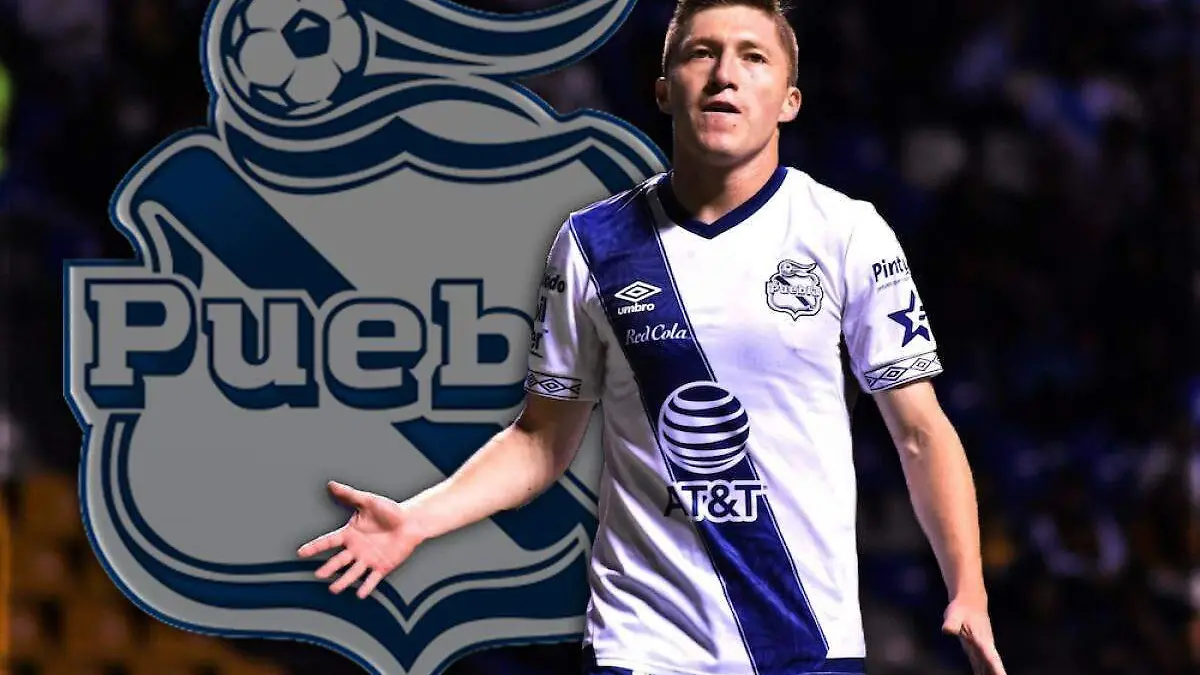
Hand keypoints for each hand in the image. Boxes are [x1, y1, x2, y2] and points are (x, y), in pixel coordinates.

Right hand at [297, 481, 423, 598]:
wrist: (412, 521)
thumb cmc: (390, 510)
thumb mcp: (368, 501)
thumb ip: (349, 494)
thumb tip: (332, 484)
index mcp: (350, 534)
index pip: (328, 541)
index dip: (315, 547)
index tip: (301, 552)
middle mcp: (356, 549)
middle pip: (339, 560)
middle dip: (329, 568)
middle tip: (319, 574)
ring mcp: (368, 559)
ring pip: (352, 573)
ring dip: (343, 581)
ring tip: (334, 589)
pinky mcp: (382, 567)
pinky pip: (372, 579)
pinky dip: (366, 587)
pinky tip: (360, 594)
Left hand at [942, 595, 1005, 674]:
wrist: (969, 600)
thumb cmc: (961, 608)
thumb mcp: (954, 615)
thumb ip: (952, 623)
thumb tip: (947, 630)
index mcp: (982, 640)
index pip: (990, 658)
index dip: (996, 668)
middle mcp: (985, 646)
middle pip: (992, 665)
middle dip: (996, 674)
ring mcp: (982, 648)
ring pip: (987, 666)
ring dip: (989, 674)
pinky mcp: (976, 649)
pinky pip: (980, 665)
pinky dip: (982, 672)